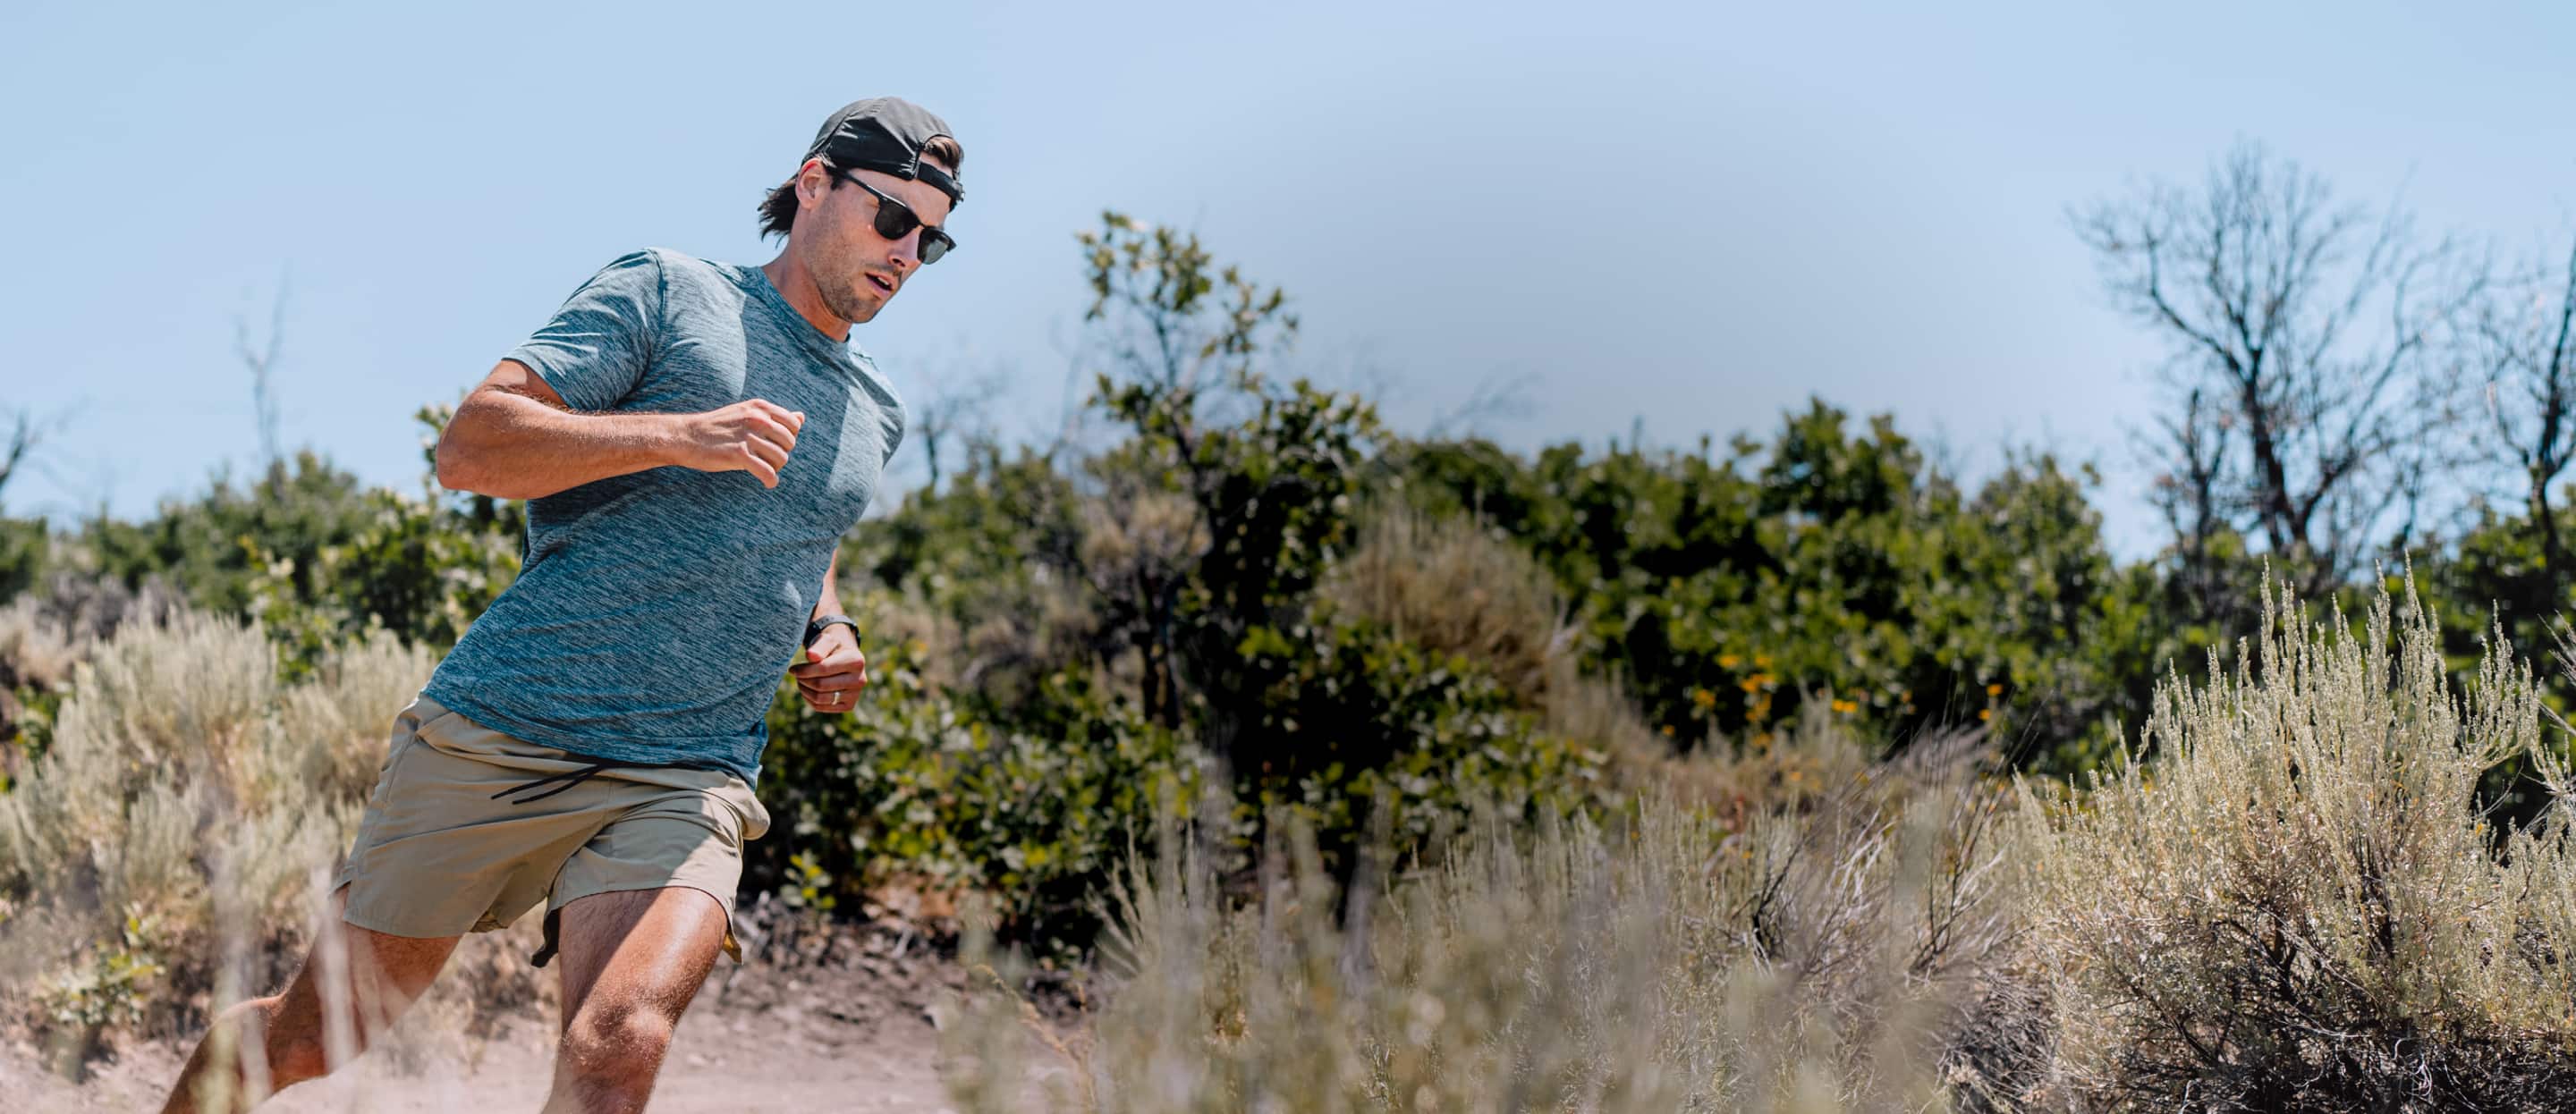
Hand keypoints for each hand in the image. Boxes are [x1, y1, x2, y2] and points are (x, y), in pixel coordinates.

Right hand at [676, 399, 804, 487]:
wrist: (686, 436)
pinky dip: (771, 481)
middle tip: (768, 460)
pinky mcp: (739, 455)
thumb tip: (802, 417)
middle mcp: (757, 419)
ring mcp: (748, 436)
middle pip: (789, 443)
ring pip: (781, 458)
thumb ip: (774, 416)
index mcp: (759, 408)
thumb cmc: (717, 427)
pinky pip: (768, 472)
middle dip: (782, 454)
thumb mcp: (746, 413)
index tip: (775, 445)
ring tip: (765, 470)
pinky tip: (767, 483)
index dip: (788, 438)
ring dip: (776, 468)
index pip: (793, 424)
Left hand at [789, 626, 867, 712]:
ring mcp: (855, 695)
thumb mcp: (826, 640)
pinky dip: (809, 699)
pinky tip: (808, 689)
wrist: (843, 657)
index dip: (804, 670)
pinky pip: (821, 707)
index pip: (823, 669)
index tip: (792, 668)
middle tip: (796, 674)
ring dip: (804, 690)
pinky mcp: (848, 706)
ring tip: (800, 680)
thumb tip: (811, 656)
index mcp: (856, 661)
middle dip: (803, 680)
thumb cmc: (831, 647)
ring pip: (820, 698)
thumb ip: (819, 646)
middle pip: (821, 685)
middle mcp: (860, 680)